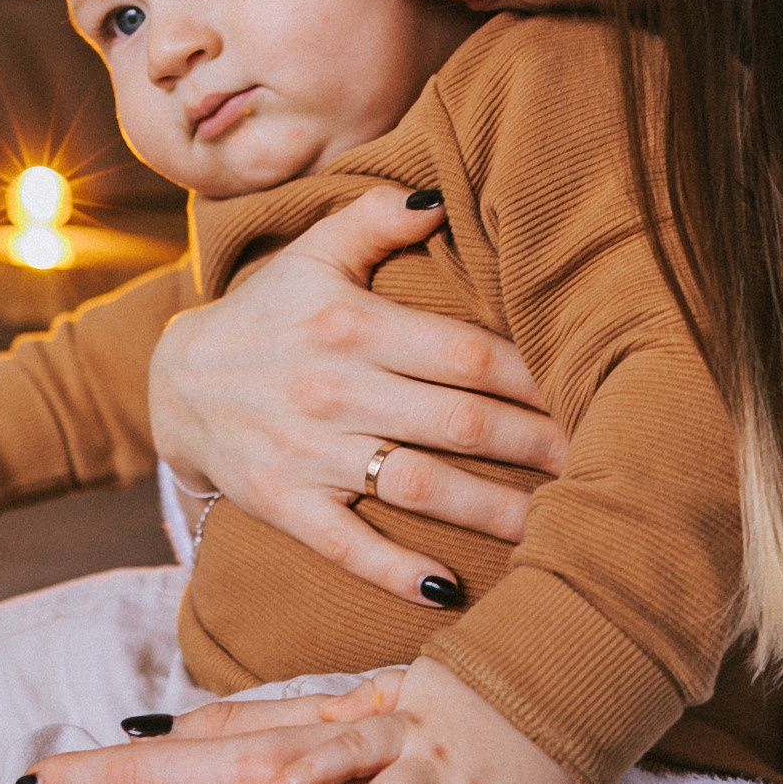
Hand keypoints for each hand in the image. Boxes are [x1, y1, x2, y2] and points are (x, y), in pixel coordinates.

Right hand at [148, 187, 566, 609]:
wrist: (173, 384)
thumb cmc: (267, 315)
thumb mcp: (312, 254)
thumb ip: (376, 219)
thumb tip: (442, 195)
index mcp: (351, 327)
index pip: (465, 353)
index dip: (536, 375)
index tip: (595, 390)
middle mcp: (333, 390)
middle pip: (458, 422)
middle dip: (538, 444)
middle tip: (608, 462)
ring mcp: (307, 454)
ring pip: (418, 486)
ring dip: (493, 510)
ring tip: (563, 526)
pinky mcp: (282, 505)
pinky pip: (344, 544)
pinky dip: (393, 569)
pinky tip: (450, 588)